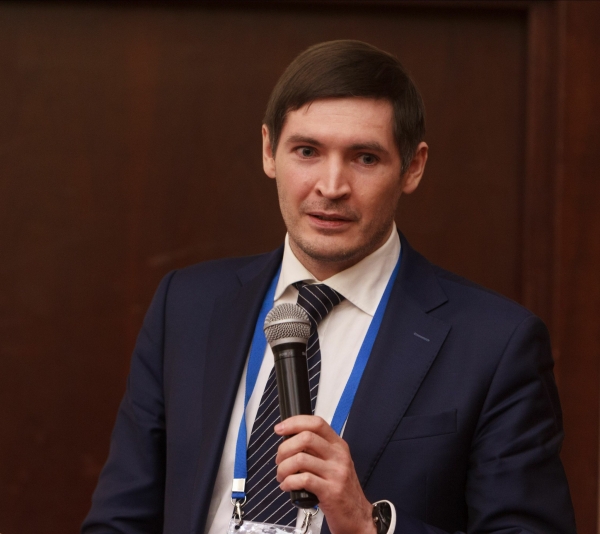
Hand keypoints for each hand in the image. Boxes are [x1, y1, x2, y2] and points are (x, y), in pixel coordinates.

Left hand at [274, 415, 375, 533]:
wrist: (357, 516)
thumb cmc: (341, 489)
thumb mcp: (334, 463)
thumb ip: (317, 450)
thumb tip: (289, 441)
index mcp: (338, 445)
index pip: (316, 423)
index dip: (295, 423)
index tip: (280, 429)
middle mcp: (339, 456)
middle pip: (306, 437)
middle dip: (284, 448)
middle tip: (279, 460)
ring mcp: (336, 473)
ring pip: (300, 458)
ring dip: (283, 468)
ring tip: (282, 476)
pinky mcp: (331, 491)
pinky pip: (303, 479)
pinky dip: (288, 482)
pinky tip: (287, 486)